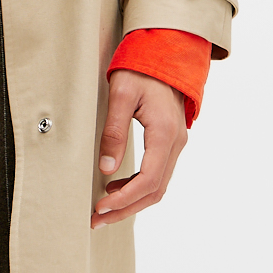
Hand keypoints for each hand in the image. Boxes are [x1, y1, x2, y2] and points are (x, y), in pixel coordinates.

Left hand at [92, 71, 187, 227]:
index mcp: (164, 133)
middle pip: (154, 190)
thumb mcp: (121, 95)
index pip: (147, 180)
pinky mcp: (170, 143)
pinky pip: (158, 174)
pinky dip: (138, 188)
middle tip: (96, 220)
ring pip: (158, 186)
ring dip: (131, 202)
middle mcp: (176, 143)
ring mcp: (176, 144)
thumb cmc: (141, 69)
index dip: (124, 199)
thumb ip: (114, 131)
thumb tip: (107, 168)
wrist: (164, 53)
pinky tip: (115, 188)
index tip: (100, 208)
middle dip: (125, 209)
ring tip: (103, 210)